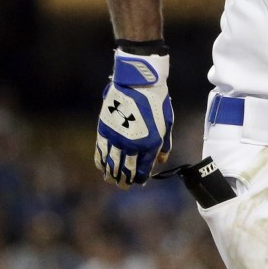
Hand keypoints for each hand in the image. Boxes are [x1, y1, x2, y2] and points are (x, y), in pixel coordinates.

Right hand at [94, 51, 173, 187]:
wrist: (138, 82)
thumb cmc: (157, 100)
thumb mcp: (167, 122)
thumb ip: (164, 144)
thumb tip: (160, 161)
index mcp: (150, 144)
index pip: (143, 169)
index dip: (140, 178)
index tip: (139, 181)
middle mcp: (132, 145)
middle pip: (126, 170)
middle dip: (125, 180)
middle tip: (124, 186)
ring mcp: (117, 139)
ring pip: (112, 164)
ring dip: (112, 174)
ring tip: (111, 180)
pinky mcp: (104, 131)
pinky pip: (100, 152)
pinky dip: (100, 162)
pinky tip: (102, 167)